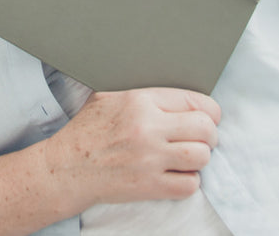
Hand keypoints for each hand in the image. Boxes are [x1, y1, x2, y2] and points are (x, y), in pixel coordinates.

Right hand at [44, 88, 219, 207]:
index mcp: (140, 100)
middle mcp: (149, 128)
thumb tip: (172, 93)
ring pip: (202, 156)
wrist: (68, 167)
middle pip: (205, 128)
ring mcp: (150, 159)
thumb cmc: (87, 130)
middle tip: (203, 138)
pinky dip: (189, 181)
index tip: (209, 117)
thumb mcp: (109, 96)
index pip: (194, 100)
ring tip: (190, 156)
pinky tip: (178, 174)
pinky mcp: (150, 186)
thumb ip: (142, 92)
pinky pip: (189, 185)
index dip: (209, 110)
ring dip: (200, 158)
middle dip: (210, 134)